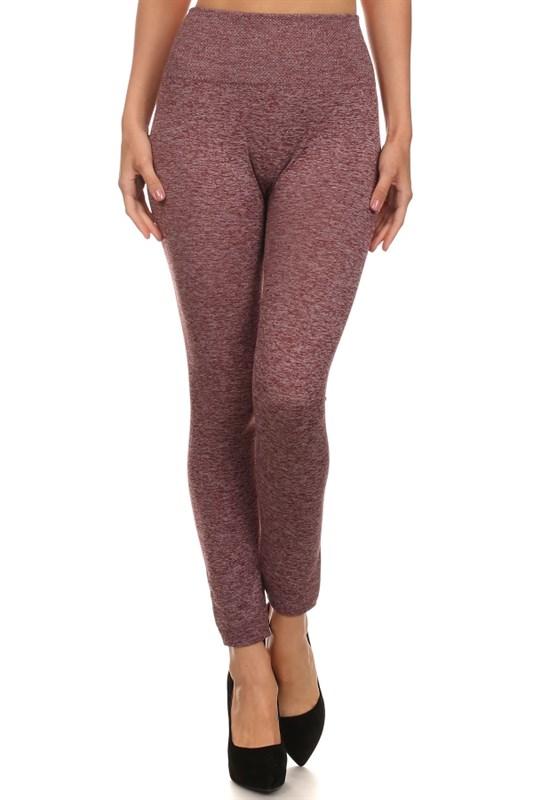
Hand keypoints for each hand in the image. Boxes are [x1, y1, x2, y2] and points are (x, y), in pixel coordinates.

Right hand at [118, 124, 164, 240]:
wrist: (133, 128)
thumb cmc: (138, 144)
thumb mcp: (146, 162)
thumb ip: (153, 180)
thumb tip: (160, 198)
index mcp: (125, 184)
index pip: (132, 210)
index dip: (141, 223)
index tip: (150, 235)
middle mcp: (126, 186)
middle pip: (136, 211)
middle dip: (147, 224)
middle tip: (159, 237)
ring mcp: (131, 183)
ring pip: (139, 206)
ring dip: (148, 218)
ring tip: (159, 230)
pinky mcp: (137, 178)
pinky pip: (142, 199)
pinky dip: (149, 208)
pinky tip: (158, 213)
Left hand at [368, 136, 412, 251]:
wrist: (397, 141)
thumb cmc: (394, 155)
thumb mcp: (386, 173)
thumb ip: (379, 191)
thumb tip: (373, 209)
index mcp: (405, 195)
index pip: (398, 221)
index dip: (390, 235)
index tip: (384, 247)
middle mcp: (402, 198)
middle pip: (392, 222)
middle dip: (382, 236)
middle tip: (371, 249)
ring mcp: (396, 195)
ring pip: (387, 217)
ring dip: (379, 229)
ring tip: (368, 242)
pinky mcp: (390, 191)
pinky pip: (383, 209)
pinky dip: (377, 219)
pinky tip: (368, 226)